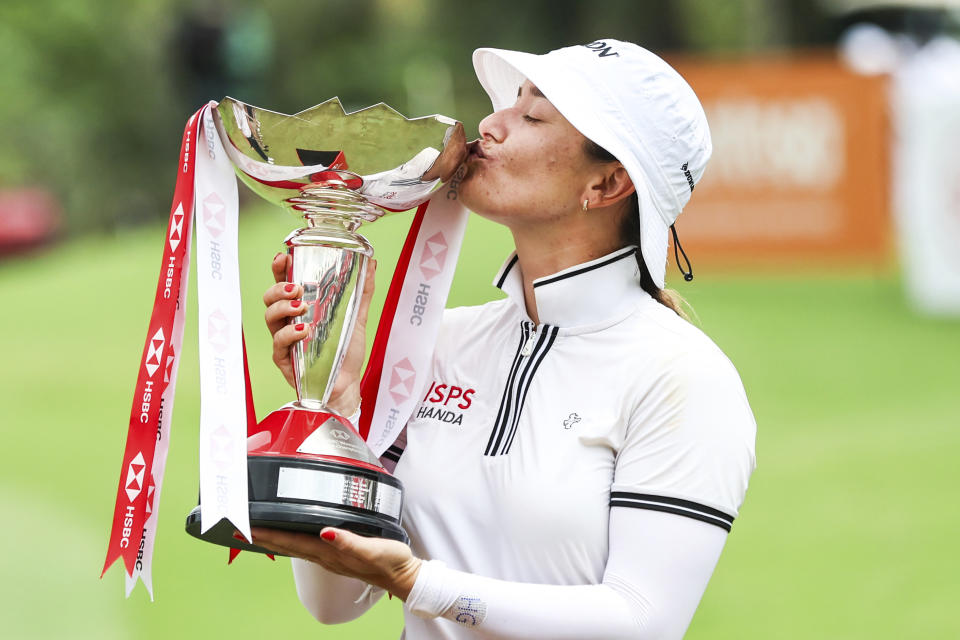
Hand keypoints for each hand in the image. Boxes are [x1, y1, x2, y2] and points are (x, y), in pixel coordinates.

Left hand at [249, 526, 421, 600]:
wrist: (404, 576)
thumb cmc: (390, 562)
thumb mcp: (372, 549)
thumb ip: (348, 541)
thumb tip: (325, 532)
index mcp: (329, 552)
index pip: (290, 541)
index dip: (267, 534)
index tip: (245, 527)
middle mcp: (324, 555)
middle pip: (285, 545)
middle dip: (260, 536)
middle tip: (237, 527)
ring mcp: (329, 556)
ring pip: (293, 545)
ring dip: (272, 538)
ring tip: (254, 531)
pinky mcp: (336, 553)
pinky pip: (305, 546)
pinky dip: (290, 539)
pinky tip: (288, 535)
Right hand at [263, 252, 376, 414]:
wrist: (347, 383)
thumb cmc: (345, 351)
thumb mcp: (356, 317)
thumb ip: (362, 292)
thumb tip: (372, 264)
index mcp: (301, 308)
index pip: (284, 284)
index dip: (280, 269)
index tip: (283, 257)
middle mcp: (288, 322)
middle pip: (270, 298)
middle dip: (279, 288)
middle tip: (297, 288)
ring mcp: (284, 340)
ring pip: (270, 317)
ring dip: (283, 308)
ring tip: (301, 306)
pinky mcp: (285, 360)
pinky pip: (278, 343)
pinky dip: (289, 334)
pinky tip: (304, 331)